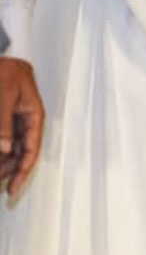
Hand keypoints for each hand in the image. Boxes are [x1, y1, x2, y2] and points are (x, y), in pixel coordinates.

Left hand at [0, 57, 43, 199]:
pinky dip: (1, 148)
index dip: (24, 169)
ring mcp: (11, 113)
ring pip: (11, 144)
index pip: (32, 147)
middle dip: (10, 168)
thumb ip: (4, 123)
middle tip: (1, 184)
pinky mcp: (3, 111)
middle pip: (22, 149)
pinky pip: (4, 135)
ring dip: (4, 159)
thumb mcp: (3, 93)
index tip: (14, 187)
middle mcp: (24, 114)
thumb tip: (6, 149)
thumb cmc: (1, 66)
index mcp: (33, 110)